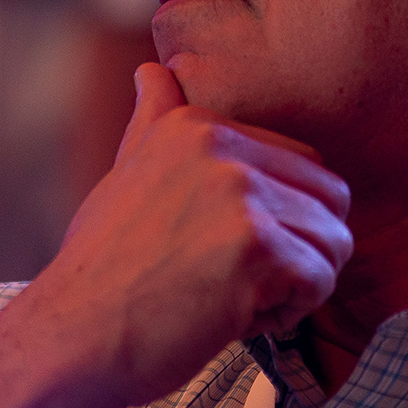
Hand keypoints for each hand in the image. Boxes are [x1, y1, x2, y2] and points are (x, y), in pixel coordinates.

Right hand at [0, 64, 351, 407]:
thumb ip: (154, 120)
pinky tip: (237, 318)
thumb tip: (152, 70)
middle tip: (247, 280)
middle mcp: (222, 150)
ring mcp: (242, 198)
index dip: (284, 217)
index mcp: (197, 126)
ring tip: (239, 298)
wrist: (74, 337)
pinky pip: (320, 281)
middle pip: (330, 197)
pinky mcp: (257, 250)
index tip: (231, 249)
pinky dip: (288, 313)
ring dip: (298, 283)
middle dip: (304, 247)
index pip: (302, 163)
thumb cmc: (103, 269)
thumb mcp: (127, 173)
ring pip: (333, 240)